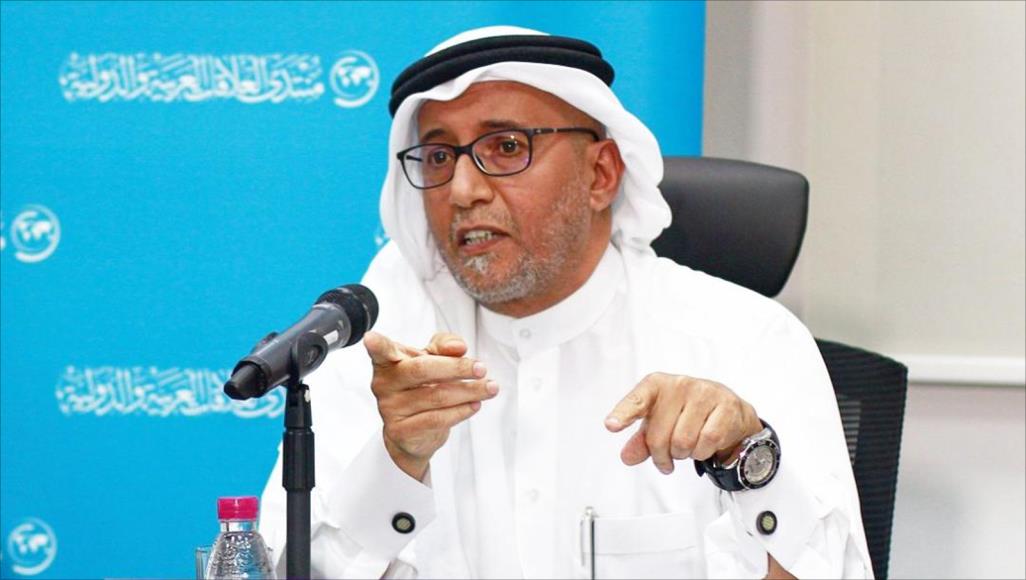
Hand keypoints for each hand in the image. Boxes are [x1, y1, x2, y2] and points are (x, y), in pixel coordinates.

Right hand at [364, 331, 496, 479]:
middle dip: (457, 368)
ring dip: (469, 391)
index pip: (381, 351)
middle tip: (481, 368)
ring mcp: (390, 409)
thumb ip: (444, 345)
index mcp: (389, 362)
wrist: (414, 432)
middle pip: (422, 370)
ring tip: (489, 388)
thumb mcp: (432, 359)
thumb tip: (458, 347)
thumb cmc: (421, 385)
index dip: (377, 345)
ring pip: (437, 396)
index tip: (371, 339)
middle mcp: (384, 384)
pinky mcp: (402, 431)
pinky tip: (474, 405)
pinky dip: (461, 411)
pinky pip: (437, 419)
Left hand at [604, 373, 762, 473]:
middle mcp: (679, 384)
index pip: (636, 400)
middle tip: (667, 460)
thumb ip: (641, 441)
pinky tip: (703, 444)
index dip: (623, 414)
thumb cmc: (686, 414)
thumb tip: (627, 457)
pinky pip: (706, 442)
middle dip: (662, 455)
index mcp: (656, 385)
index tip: (611, 425)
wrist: (728, 410)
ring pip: (683, 441)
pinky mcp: (725, 406)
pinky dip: (702, 452)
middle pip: (659, 435)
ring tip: (687, 447)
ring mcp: (704, 393)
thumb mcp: (659, 424)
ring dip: (684, 454)